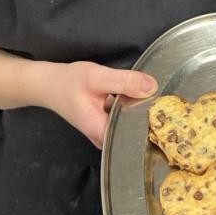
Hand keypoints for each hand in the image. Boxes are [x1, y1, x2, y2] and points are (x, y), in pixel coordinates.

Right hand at [43, 61, 157, 148]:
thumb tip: (152, 87)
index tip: (168, 113)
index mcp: (101, 132)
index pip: (134, 136)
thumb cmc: (68, 82)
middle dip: (149, 116)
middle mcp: (103, 137)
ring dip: (141, 110)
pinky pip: (124, 117)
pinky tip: (140, 96)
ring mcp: (103, 131)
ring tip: (158, 99)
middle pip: (134, 131)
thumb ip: (124, 82)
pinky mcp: (104, 122)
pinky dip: (131, 106)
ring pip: (129, 123)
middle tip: (167, 102)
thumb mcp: (97, 77)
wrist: (48, 83)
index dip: (152, 124)